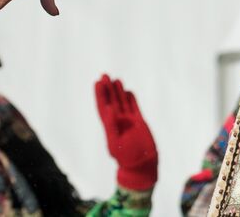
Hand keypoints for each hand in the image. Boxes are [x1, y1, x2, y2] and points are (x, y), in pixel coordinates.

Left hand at [95, 75, 157, 191]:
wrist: (142, 164)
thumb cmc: (126, 156)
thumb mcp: (116, 142)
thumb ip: (112, 125)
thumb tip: (109, 108)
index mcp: (109, 126)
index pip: (103, 107)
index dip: (100, 95)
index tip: (98, 82)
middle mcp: (118, 122)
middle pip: (111, 101)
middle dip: (107, 89)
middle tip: (104, 75)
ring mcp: (129, 121)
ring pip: (122, 102)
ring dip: (118, 91)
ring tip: (116, 79)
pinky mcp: (139, 122)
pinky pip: (134, 107)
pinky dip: (131, 99)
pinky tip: (128, 91)